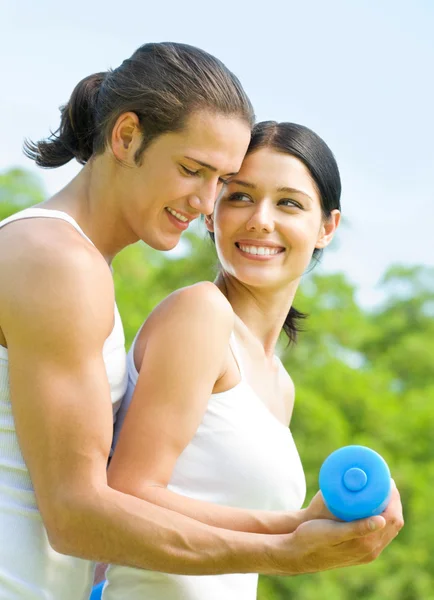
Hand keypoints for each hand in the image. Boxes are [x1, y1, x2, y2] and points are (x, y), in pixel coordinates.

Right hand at [275, 481, 403, 574]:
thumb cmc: (311, 539)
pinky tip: (371, 506)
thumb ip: (356, 528)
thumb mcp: (332, 531)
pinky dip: (380, 515)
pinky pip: (378, 531)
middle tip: (383, 481)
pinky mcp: (360, 549)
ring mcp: (366, 551)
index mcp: (366, 545)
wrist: (297, 553)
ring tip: (379, 490)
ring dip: (387, 508)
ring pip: (388, 527)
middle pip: (394, 522)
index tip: (387, 480)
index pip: (392, 518)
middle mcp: (371, 550)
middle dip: (393, 501)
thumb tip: (381, 520)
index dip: (393, 498)